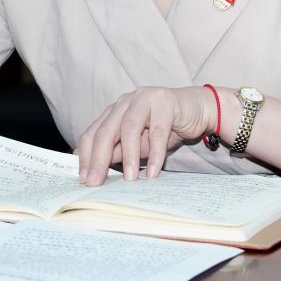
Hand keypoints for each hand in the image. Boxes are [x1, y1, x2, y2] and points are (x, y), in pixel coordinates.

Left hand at [76, 86, 212, 185]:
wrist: (197, 110)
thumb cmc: (165, 128)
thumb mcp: (138, 144)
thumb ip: (118, 152)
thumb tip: (96, 171)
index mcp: (114, 111)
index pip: (92, 133)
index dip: (85, 156)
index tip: (83, 179)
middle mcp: (125, 102)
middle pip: (106, 131)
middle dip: (99, 158)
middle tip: (95, 182)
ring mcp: (144, 98)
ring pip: (129, 128)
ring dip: (129, 156)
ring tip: (129, 179)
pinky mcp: (165, 102)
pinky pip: (158, 131)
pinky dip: (156, 153)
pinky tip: (154, 171)